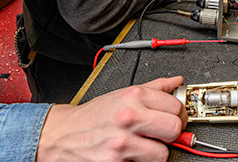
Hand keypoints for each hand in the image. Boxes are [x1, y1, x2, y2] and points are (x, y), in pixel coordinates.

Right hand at [36, 76, 185, 161]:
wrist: (60, 135)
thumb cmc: (91, 116)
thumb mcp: (121, 94)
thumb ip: (153, 88)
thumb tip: (176, 83)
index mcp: (132, 97)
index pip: (175, 106)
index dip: (178, 114)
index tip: (175, 118)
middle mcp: (128, 117)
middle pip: (174, 129)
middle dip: (171, 134)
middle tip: (162, 134)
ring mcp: (122, 143)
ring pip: (162, 154)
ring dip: (156, 153)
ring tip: (145, 146)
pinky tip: (131, 155)